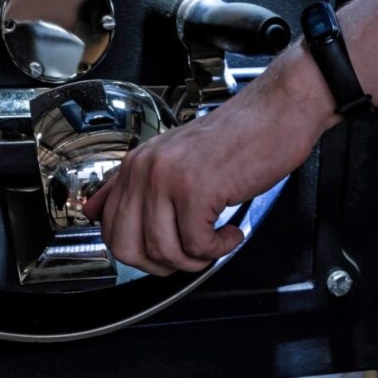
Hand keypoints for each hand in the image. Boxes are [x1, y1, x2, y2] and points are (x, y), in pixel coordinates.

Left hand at [83, 46, 336, 275]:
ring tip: (216, 241)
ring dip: (196, 259)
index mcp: (136, 163)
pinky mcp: (196, 190)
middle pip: (127, 249)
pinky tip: (232, 231)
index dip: (138, 253)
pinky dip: (220, 248)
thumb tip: (100, 213)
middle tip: (190, 253)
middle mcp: (145, 168)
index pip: (108, 227)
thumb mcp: (178, 161)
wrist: (276, 113)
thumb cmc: (237, 138)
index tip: (166, 251)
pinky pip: (198, 246)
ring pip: (163, 252)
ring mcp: (167, 178)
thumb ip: (139, 188)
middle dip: (162, 265)